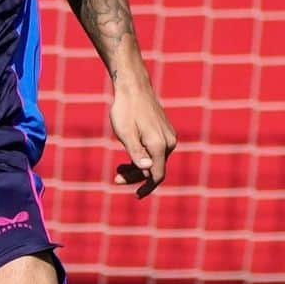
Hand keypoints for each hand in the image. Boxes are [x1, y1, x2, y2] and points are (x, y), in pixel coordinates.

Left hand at [109, 80, 176, 198]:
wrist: (133, 87)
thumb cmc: (125, 110)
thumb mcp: (125, 133)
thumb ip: (136, 153)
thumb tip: (147, 171)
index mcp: (159, 145)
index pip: (156, 175)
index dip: (147, 187)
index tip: (136, 196)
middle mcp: (168, 142)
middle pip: (154, 169)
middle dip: (136, 176)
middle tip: (116, 177)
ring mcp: (168, 136)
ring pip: (155, 160)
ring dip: (138, 167)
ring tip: (119, 167)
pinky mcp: (165, 131)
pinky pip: (156, 150)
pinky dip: (143, 156)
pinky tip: (129, 156)